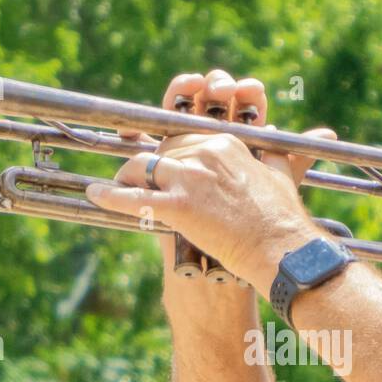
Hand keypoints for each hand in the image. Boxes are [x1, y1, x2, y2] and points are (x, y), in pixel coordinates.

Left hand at [92, 69, 336, 291]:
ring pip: (143, 166)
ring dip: (128, 176)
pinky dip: (110, 196)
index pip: (185, 136)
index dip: (169, 150)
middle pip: (161, 149)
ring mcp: (191, 178)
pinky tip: (94, 194)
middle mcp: (206, 152)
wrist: (281, 249)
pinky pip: (134, 197)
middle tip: (137, 178)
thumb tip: (287, 132)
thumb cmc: (283, 218)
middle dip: (148, 164)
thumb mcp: (281, 174)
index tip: (162, 160)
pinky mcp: (179, 206)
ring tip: (117, 186)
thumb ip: (275, 151)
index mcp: (227, 142)